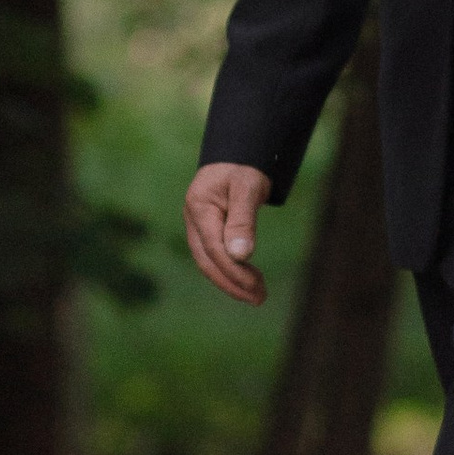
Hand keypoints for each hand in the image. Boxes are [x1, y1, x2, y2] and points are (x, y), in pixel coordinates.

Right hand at [185, 160, 271, 304]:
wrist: (237, 155)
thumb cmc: (244, 168)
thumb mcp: (247, 188)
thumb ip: (243, 220)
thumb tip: (241, 256)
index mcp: (199, 208)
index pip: (214, 248)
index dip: (233, 270)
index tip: (255, 286)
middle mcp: (194, 220)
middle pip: (208, 261)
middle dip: (232, 283)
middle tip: (259, 298)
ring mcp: (198, 227)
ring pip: (210, 262)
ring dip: (232, 282)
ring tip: (258, 295)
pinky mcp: (207, 231)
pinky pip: (215, 257)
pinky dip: (231, 272)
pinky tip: (247, 281)